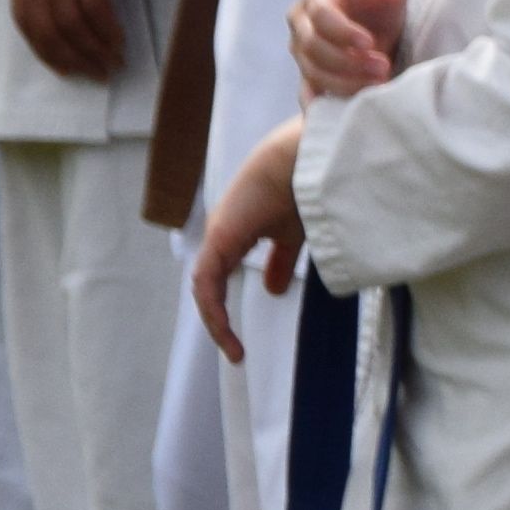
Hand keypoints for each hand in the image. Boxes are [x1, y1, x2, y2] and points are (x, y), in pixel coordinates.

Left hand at [5, 0, 140, 80]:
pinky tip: (120, 39)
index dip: (47, 53)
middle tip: (97, 73)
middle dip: (74, 58)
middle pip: (50, 28)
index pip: (25, 22)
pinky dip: (108, 29)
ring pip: (73, 22)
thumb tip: (58, 13)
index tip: (67, 69)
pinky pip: (96, 6)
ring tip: (113, 61)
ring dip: (95, 49)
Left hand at [187, 126, 306, 363]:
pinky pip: (207, 282)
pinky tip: (225, 328)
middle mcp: (221, 236)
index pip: (220, 278)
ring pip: (205, 288)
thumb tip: (273, 289)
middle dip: (218, 320)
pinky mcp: (220, 238)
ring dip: (215, 320)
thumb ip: (280, 262)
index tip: (242, 337)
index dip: (226, 308)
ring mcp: (218, 235)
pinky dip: (213, 307)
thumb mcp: (293, 235)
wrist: (305, 160)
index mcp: (235, 234)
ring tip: (232, 348)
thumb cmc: (303, 188)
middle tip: (235, 350)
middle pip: (209, 287)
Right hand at [290, 0, 411, 101]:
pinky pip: (307, 94)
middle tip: (384, 67)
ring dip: (346, 83)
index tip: (371, 43)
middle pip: (313, 47)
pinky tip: (345, 112)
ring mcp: (301, 49)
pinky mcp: (308, 74)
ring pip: (313, 72)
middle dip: (349, 62)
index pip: (321, 14)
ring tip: (380, 84)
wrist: (383, 21)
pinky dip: (323, 106)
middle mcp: (301, 20)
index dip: (343, 32)